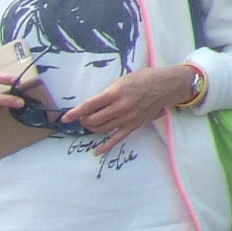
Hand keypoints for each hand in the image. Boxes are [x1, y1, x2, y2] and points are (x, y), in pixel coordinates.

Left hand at [66, 63, 206, 147]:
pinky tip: (97, 152)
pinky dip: (106, 146)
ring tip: (91, 124)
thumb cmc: (143, 79)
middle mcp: (120, 107)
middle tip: (83, 117)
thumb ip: (107, 92)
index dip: (75, 113)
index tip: (65, 118)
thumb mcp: (122, 80)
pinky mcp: (134, 125)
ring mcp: (128, 118)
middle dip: (84, 120)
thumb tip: (93, 104)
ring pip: (102, 129)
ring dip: (92, 128)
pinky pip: (117, 138)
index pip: (89, 106)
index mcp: (115, 93)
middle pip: (94, 120)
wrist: (166, 86)